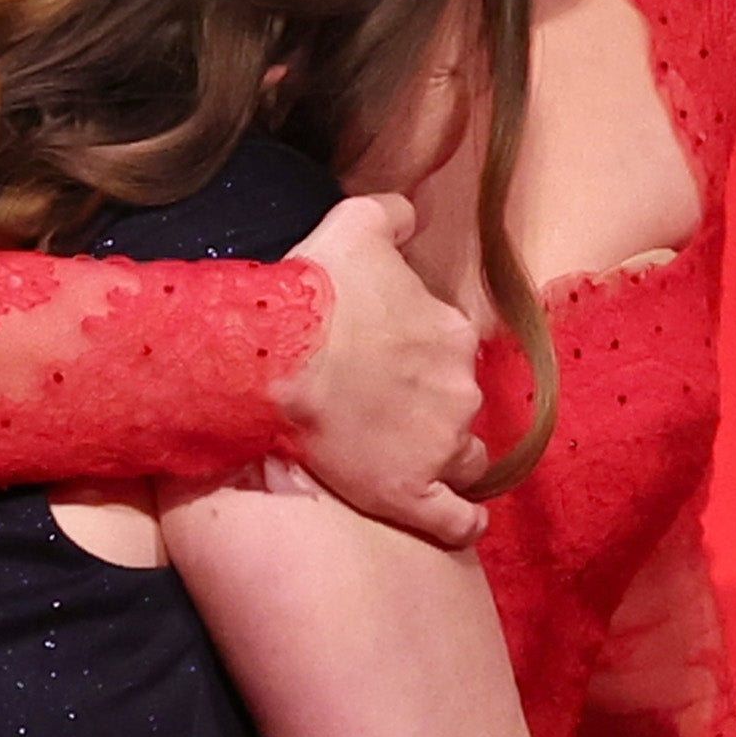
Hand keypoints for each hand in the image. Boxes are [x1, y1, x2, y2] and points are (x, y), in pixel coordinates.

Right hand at [282, 193, 490, 547]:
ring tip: (411, 461)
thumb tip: (410, 212)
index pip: (452, 351)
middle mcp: (460, 389)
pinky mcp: (411, 492)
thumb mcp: (354, 227)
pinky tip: (462, 524)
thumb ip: (392, 213)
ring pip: (462, 458)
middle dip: (434, 407)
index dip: (425, 359)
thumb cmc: (312, 292)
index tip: (393, 364)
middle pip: (459, 404)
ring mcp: (440, 446)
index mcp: (451, 332)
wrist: (273, 357)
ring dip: (445, 458)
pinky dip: (462, 523)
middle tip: (387, 410)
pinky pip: (457, 520)